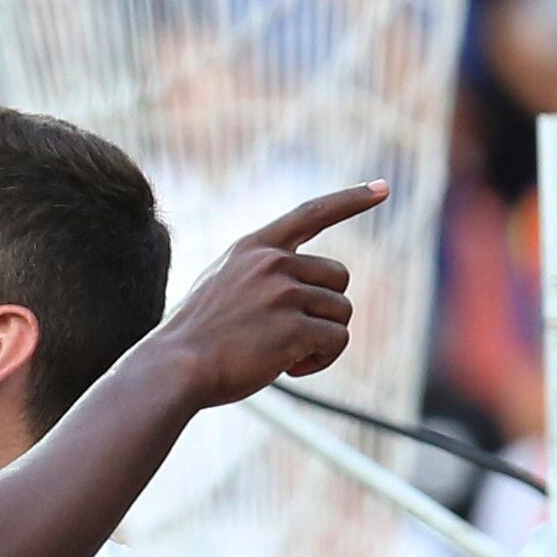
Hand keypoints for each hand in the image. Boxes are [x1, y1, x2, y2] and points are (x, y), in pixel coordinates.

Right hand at [154, 180, 385, 406]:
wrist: (173, 368)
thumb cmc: (194, 338)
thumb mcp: (220, 285)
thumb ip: (258, 274)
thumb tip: (302, 287)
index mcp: (253, 248)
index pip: (312, 213)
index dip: (351, 199)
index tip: (382, 188)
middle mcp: (272, 263)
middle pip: (339, 277)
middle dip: (326, 309)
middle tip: (294, 337)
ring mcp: (283, 293)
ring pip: (341, 312)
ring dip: (322, 339)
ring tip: (286, 355)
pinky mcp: (294, 328)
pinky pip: (336, 340)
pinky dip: (321, 360)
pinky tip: (289, 368)